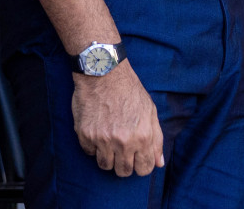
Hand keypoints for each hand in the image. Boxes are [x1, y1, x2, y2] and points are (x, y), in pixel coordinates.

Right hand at [71, 61, 164, 177]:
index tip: (136, 157)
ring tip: (109, 141)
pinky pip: (89, 153)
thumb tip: (159, 163)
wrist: (103, 72)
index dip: (141, 165)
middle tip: (122, 149)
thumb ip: (156, 139)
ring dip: (108, 157)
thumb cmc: (129, 90)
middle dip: (124, 164)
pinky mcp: (85, 134)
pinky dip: (92, 146)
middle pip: (123, 171)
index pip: (144, 169)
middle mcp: (123, 141)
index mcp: (142, 136)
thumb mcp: (150, 111)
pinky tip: (97, 132)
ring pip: (105, 165)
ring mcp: (102, 139)